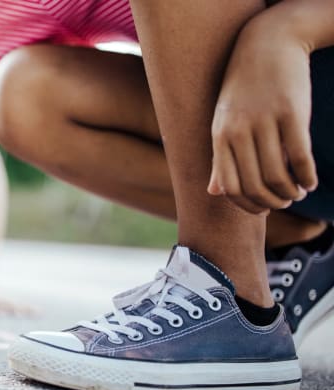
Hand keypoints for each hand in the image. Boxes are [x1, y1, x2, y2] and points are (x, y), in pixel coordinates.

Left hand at [0, 286, 36, 316]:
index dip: (0, 308)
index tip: (5, 311)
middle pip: (10, 305)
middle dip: (17, 309)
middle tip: (26, 313)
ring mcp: (5, 303)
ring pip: (18, 306)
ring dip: (27, 310)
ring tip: (38, 312)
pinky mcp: (8, 305)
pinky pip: (20, 308)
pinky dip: (29, 310)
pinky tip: (39, 312)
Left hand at [209, 18, 316, 213]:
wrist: (267, 44)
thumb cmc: (244, 89)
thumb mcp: (224, 121)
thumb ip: (220, 157)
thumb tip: (214, 192)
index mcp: (219, 136)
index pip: (229, 187)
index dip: (248, 206)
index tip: (263, 210)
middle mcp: (238, 130)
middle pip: (254, 185)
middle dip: (273, 202)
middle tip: (285, 202)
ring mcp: (264, 121)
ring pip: (277, 175)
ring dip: (291, 192)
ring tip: (298, 192)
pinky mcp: (291, 112)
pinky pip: (300, 156)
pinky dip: (307, 177)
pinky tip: (310, 181)